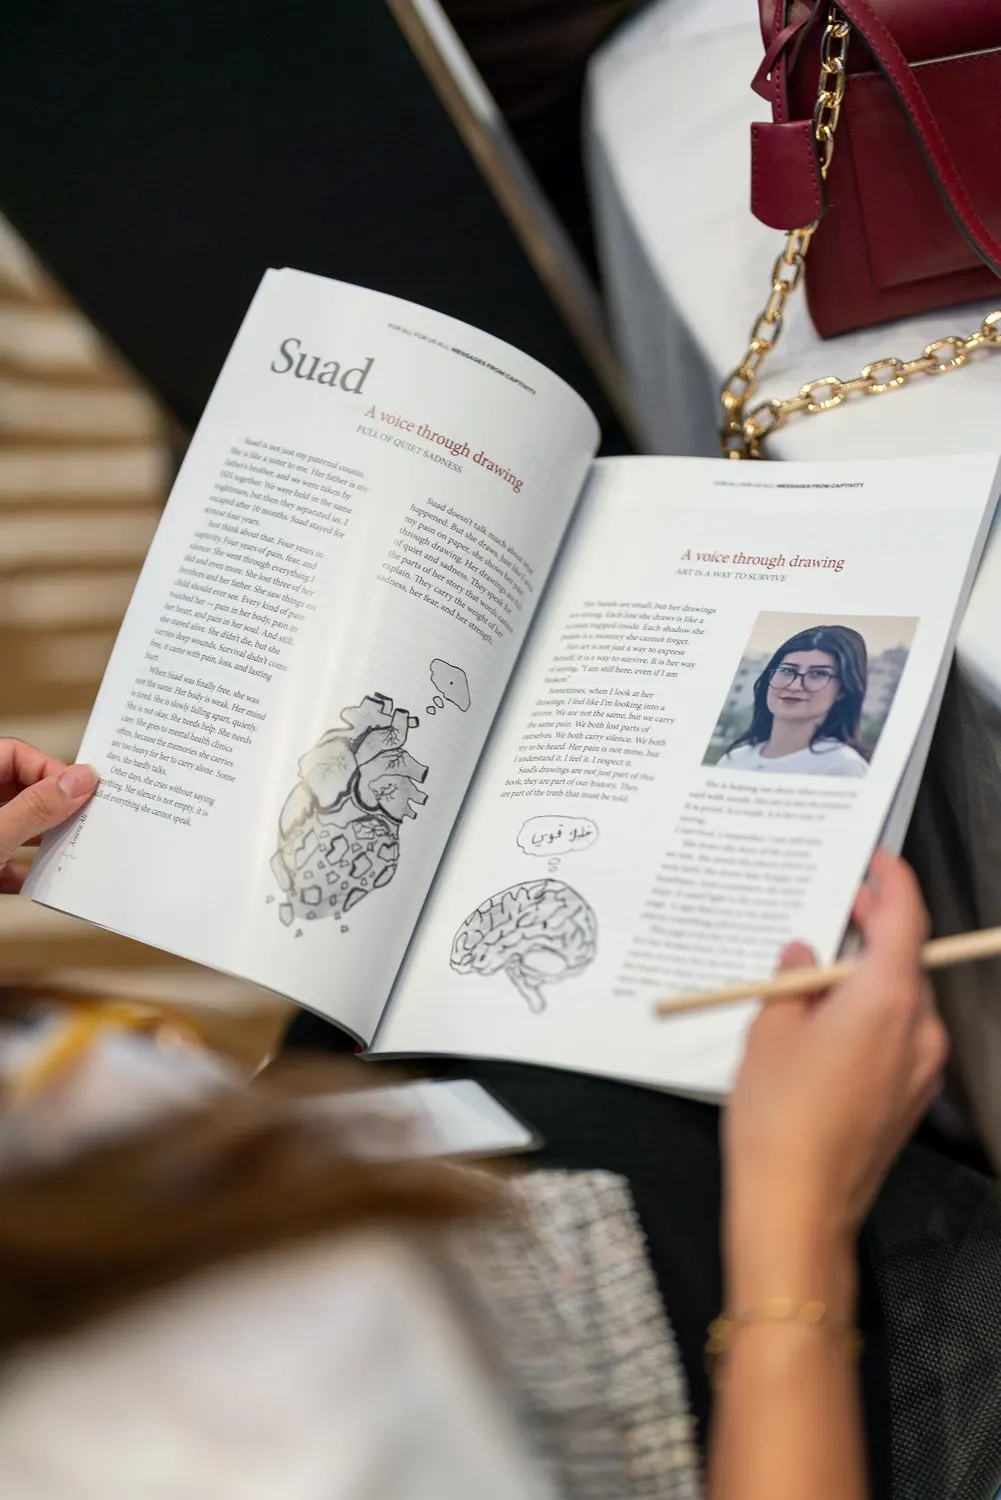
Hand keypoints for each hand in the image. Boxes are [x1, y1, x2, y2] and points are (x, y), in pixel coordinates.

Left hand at [0, 739, 97, 892]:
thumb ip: (35, 807)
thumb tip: (80, 781)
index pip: (15, 753)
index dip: (49, 768)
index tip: (80, 790)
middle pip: (21, 789)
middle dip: (53, 806)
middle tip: (83, 817)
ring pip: (17, 826)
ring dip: (43, 839)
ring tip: (71, 847)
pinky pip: (7, 861)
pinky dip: (26, 871)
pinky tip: (44, 881)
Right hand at [723, 850, 947, 1308]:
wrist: (797, 1208)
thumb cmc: (778, 1116)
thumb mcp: (769, 1031)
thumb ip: (791, 982)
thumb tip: (802, 956)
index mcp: (888, 999)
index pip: (907, 919)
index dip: (893, 882)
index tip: (875, 863)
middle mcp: (919, 1029)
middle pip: (909, 959)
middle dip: (878, 928)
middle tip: (841, 906)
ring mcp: (922, 1069)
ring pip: (905, 1000)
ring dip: (872, 975)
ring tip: (820, 970)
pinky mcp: (912, 1099)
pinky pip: (900, 1036)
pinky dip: (874, 1014)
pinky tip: (829, 1021)